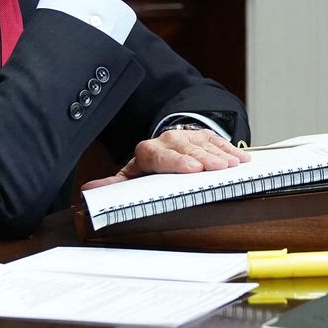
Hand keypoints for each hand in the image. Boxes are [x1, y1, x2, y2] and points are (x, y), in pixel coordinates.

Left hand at [80, 128, 250, 189]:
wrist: (163, 147)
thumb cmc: (148, 168)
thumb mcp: (131, 176)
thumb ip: (113, 185)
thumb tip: (88, 191)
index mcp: (147, 153)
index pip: (160, 154)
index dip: (176, 161)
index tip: (190, 169)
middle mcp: (168, 141)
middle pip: (185, 149)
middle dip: (203, 159)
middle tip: (217, 168)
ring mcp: (187, 137)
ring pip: (203, 143)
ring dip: (219, 154)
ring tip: (232, 164)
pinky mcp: (202, 135)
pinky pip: (217, 140)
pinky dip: (228, 149)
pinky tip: (239, 158)